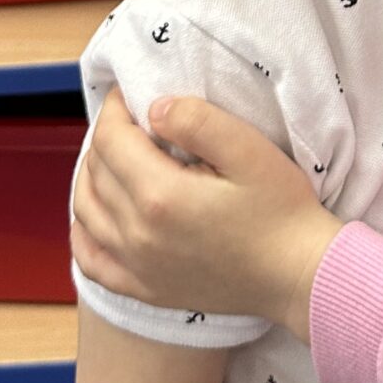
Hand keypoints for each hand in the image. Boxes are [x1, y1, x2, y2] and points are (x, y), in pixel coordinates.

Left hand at [71, 89, 340, 339]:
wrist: (298, 275)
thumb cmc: (281, 211)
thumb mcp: (250, 150)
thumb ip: (198, 121)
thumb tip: (155, 108)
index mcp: (160, 196)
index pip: (111, 140)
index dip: (114, 109)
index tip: (130, 94)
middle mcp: (137, 234)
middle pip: (95, 172)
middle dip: (105, 137)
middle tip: (130, 120)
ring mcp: (137, 267)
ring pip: (86, 211)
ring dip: (91, 176)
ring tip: (115, 156)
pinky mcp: (145, 289)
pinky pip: (91, 261)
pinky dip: (84, 231)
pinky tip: (98, 214)